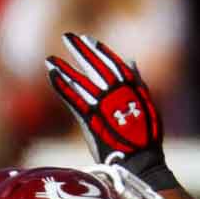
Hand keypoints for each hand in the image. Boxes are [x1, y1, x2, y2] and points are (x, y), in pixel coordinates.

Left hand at [44, 33, 169, 185]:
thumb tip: (130, 60)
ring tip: (51, 58)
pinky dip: (61, 86)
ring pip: (81, 81)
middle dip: (81, 51)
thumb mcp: (148, 105)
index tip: (89, 39)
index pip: (113, 64)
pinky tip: (51, 75)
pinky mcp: (90, 119)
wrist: (139, 161)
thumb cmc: (147, 138)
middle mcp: (117, 93)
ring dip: (65, 68)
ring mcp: (103, 105)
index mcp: (133, 89)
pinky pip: (72, 98)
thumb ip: (138, 82)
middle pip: (96, 67)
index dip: (100, 51)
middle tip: (68, 37)